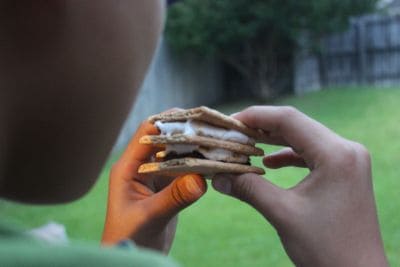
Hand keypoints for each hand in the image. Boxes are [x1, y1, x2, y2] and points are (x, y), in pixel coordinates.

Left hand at [102, 121, 206, 252]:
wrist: (132, 256)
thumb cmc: (129, 238)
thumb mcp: (150, 217)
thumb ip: (174, 197)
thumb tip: (200, 179)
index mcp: (128, 168)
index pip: (147, 133)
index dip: (168, 122)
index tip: (193, 117)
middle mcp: (141, 167)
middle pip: (164, 139)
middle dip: (186, 132)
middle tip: (211, 127)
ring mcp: (155, 176)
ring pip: (176, 154)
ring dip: (194, 148)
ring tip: (217, 141)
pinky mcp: (167, 187)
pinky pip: (184, 170)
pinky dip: (198, 165)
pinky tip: (214, 162)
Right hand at [212, 106, 387, 266]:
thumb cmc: (326, 248)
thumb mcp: (282, 213)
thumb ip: (248, 188)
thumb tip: (217, 176)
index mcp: (336, 154)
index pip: (289, 120)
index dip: (255, 117)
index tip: (229, 122)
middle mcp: (346, 150)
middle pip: (296, 126)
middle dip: (261, 128)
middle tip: (232, 133)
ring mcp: (348, 160)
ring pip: (303, 138)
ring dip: (273, 141)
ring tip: (245, 144)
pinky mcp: (344, 172)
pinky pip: (311, 154)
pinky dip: (288, 156)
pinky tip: (269, 162)